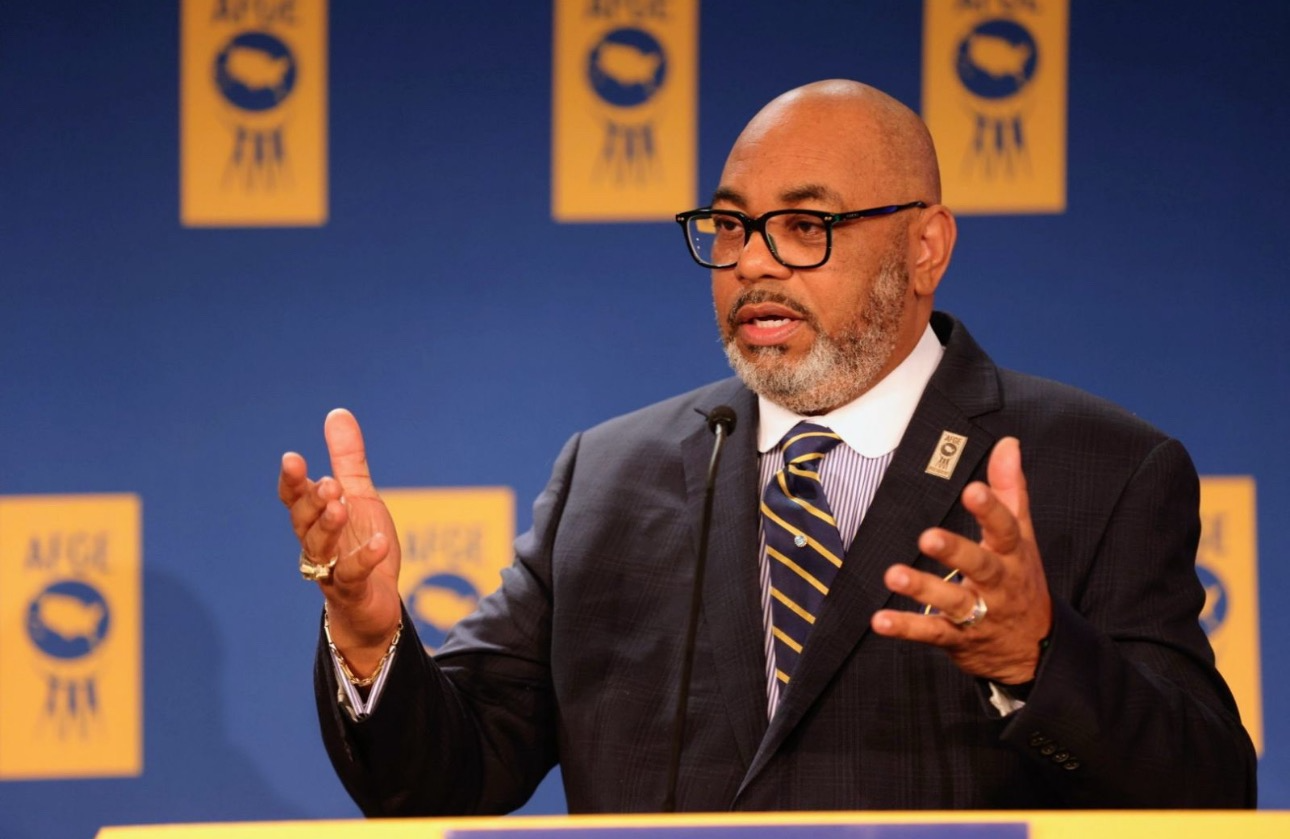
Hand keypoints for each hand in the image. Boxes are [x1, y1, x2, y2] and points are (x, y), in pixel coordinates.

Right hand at [279, 408, 402, 673]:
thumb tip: (337, 412)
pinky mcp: (353, 591)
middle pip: (303, 522)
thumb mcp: (359, 496)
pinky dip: (364, 559)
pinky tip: (378, 542)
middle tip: (328, 483)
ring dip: (328, 526)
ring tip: (341, 505)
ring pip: (320, 549)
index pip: (295, 499)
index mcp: (316, 519)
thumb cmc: (360, 545)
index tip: (293, 459)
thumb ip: (347, 459)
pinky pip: (353, 576)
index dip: (292, 482)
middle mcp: (317, 544)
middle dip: (312, 502)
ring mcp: (332, 570)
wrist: (374, 603)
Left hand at [871, 437, 1051, 684]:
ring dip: (923, 589)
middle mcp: (999, 584)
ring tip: (894, 575)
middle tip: (927, 536)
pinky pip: (932, 633)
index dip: (991, 510)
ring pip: (954, 602)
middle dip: (956, 552)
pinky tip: (880, 620)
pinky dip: (906, 628)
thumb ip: (1011, 489)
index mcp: (1013, 554)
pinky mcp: (959, 638)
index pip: (1006, 529)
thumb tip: (1007, 444)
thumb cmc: (1021, 579)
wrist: (1034, 649)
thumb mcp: (1023, 535)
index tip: (972, 490)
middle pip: (981, 566)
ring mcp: (980, 614)